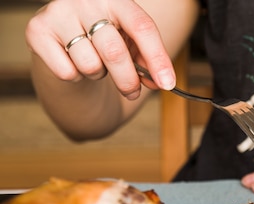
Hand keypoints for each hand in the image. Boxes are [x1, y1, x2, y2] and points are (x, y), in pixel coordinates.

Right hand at [25, 0, 174, 99]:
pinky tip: (72, 62)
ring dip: (98, 74)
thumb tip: (160, 82)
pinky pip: (67, 72)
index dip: (157, 58)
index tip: (167, 84)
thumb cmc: (103, 38)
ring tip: (94, 62)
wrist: (62, 36)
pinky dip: (75, 76)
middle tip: (133, 92)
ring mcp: (59, 12)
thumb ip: (146, 61)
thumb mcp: (129, 43)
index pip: (142, 27)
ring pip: (90, 65)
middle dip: (128, 80)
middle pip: (115, 51)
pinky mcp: (37, 30)